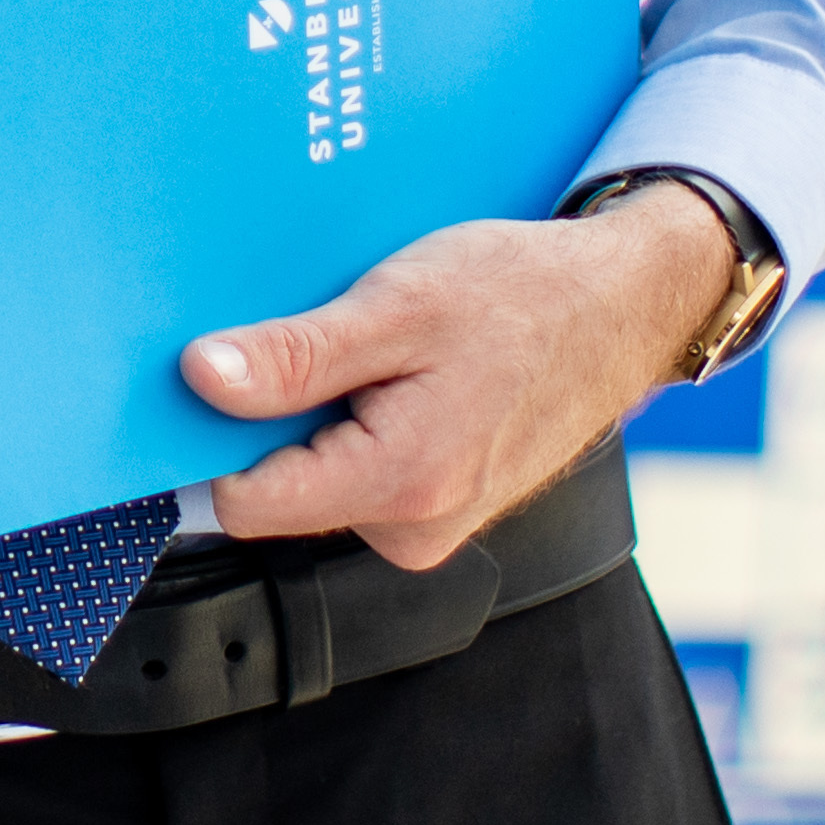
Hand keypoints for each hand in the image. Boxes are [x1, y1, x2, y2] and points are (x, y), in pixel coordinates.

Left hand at [185, 182, 730, 572]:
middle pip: (278, 491)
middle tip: (302, 339)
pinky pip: (358, 470)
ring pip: (317, 478)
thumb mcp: (397, 305)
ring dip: (315, 416)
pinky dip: (353, 421)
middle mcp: (414, 528)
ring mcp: (431, 523)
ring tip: (359, 349)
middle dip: (269, 419)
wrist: (623, 304)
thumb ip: (295, 356)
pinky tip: (384, 370)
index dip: (206, 439)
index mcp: (401, 485)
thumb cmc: (525, 297)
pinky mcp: (439, 504)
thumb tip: (201, 381)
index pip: (244, 503)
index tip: (201, 377)